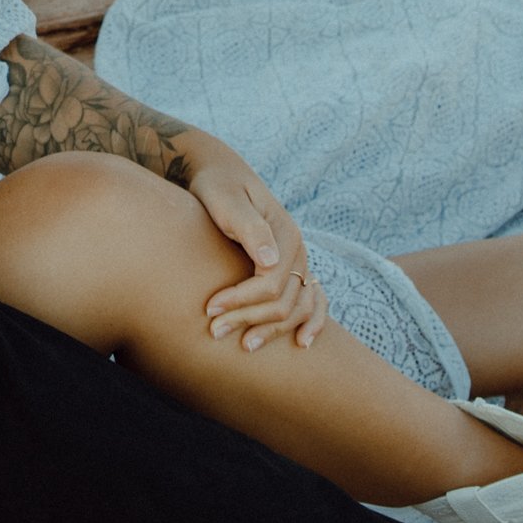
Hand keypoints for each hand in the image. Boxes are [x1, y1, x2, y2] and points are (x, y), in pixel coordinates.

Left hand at [186, 142, 327, 350]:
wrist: (220, 175)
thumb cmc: (217, 187)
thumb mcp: (227, 201)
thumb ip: (248, 227)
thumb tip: (269, 259)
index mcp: (285, 234)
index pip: (271, 282)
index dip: (241, 300)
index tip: (209, 308)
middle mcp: (298, 250)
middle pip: (284, 300)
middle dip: (249, 320)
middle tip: (214, 332)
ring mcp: (298, 261)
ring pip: (297, 307)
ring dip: (273, 330)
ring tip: (244, 346)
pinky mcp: (291, 269)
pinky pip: (312, 300)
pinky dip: (311, 322)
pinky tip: (301, 343)